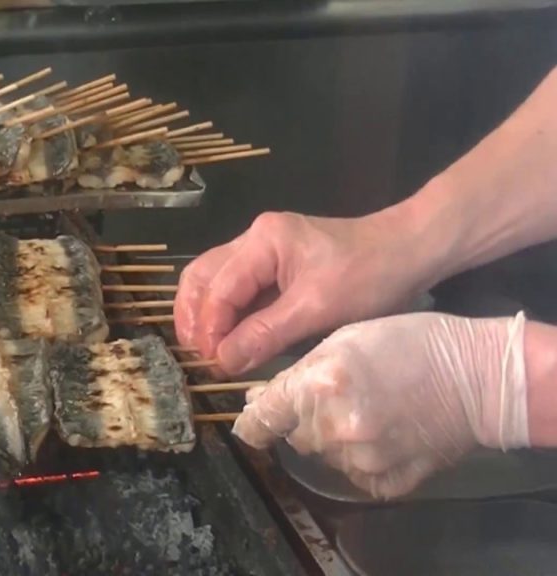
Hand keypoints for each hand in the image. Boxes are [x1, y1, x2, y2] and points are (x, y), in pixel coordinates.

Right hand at [174, 211, 433, 374]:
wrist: (411, 251)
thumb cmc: (369, 276)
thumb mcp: (316, 309)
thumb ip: (265, 334)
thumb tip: (223, 362)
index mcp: (262, 240)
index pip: (219, 287)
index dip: (210, 328)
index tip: (211, 362)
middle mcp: (253, 238)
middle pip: (203, 275)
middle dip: (194, 316)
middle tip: (197, 355)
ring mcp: (262, 250)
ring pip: (214, 280)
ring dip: (205, 315)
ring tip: (205, 349)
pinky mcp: (274, 265)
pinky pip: (236, 288)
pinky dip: (226, 313)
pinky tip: (227, 337)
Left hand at [232, 312, 528, 499]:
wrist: (479, 378)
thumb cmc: (410, 343)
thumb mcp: (345, 339)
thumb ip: (296, 373)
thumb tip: (256, 403)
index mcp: (319, 385)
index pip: (261, 418)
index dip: (250, 422)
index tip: (248, 423)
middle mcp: (333, 427)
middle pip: (293, 435)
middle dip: (304, 419)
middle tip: (337, 396)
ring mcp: (360, 460)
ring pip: (322, 455)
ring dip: (332, 438)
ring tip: (368, 410)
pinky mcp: (385, 484)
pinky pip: (354, 475)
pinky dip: (361, 459)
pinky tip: (385, 433)